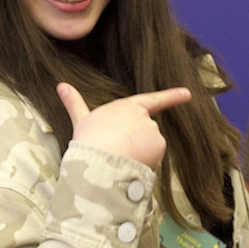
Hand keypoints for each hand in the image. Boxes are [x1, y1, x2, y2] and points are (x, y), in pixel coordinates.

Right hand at [57, 82, 190, 168]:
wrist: (101, 161)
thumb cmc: (89, 140)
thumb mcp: (80, 119)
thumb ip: (74, 102)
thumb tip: (61, 85)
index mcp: (125, 106)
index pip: (153, 100)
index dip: (171, 96)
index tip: (188, 94)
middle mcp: (143, 116)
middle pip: (145, 129)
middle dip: (136, 139)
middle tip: (116, 148)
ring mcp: (153, 131)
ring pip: (150, 144)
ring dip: (140, 151)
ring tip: (121, 156)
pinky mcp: (159, 145)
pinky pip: (154, 155)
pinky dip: (146, 160)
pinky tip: (131, 162)